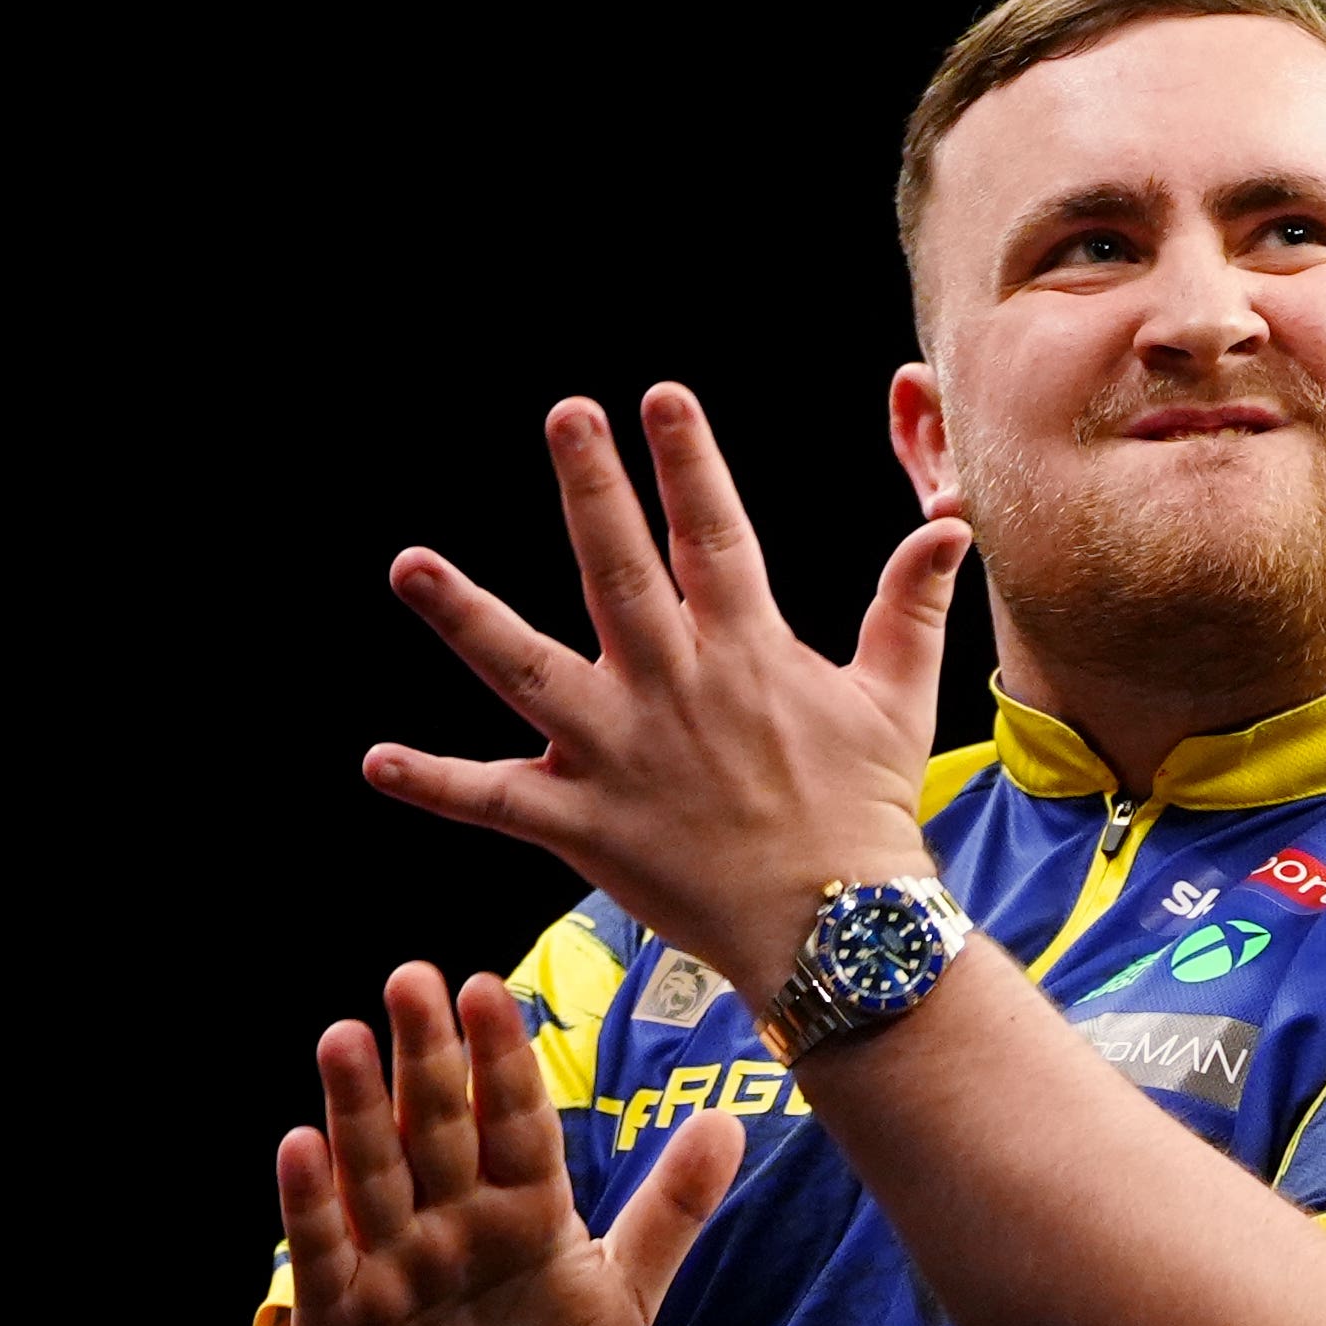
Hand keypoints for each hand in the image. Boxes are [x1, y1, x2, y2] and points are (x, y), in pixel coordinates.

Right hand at [276, 962, 744, 1325]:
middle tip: (413, 977)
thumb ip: (672, 1211)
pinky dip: (312, 1200)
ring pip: (376, 1170)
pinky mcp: (340, 1310)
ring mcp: (394, 1257)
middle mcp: (453, 1216)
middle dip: (429, 1056)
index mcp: (524, 1205)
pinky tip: (298, 1144)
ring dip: (359, 1108)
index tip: (487, 989)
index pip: (516, 1120)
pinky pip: (325, 1248)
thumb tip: (730, 1120)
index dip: (503, 1059)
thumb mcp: (622, 1294)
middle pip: (440, 1125)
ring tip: (345, 1037)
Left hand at [363, 385, 974, 1001]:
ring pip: (527, 672)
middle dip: (591, 489)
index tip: (660, 396)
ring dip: (465, 618)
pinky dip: (436, 782)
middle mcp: (674, 690)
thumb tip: (949, 524)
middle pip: (620, 572)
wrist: (836, 929)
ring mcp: (621, 755)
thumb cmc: (867, 815)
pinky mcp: (584, 824)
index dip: (689, 463)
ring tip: (410, 565)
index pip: (716, 535)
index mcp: (746, 653)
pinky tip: (376, 760)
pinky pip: (496, 800)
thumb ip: (910, 607)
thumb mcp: (898, 701)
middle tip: (565, 414)